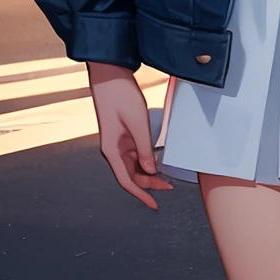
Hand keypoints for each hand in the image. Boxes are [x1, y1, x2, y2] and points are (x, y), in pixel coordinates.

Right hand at [87, 61, 172, 209]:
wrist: (110, 75)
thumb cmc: (120, 96)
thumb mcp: (138, 124)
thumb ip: (144, 149)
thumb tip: (151, 170)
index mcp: (111, 150)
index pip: (126, 181)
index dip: (141, 194)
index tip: (154, 204)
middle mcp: (112, 149)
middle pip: (131, 175)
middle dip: (149, 184)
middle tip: (168, 187)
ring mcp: (117, 143)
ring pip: (133, 166)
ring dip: (148, 173)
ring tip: (166, 177)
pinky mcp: (122, 135)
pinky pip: (134, 154)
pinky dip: (146, 160)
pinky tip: (156, 162)